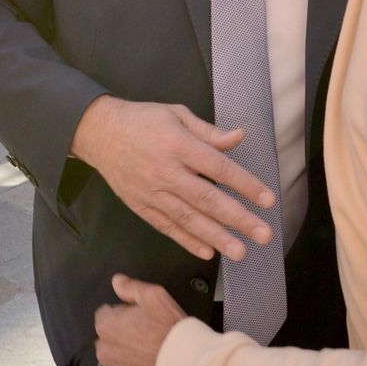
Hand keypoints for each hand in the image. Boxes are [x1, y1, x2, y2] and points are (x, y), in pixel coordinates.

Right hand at [72, 95, 274, 261]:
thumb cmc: (142, 120)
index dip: (245, 185)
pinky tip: (207, 251)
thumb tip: (239, 138)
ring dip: (216, 237)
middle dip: (238, 219)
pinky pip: (166, 226)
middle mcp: (166, 171)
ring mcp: (151, 192)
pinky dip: (187, 240)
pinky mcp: (140, 205)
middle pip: (207, 199)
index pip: (219, 168)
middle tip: (263, 235)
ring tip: (240, 251)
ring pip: (188, 218)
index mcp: (178, 144)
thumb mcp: (177, 114)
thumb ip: (209, 132)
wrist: (98, 132)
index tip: (268, 199)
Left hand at [95, 275, 186, 365]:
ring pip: (116, 363)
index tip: (140, 318)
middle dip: (121, 338)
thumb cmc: (169, 328)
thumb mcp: (155, 297)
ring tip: (150, 356)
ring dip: (126, 359)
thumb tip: (116, 281)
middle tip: (146, 337)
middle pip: (108, 341)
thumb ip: (131, 288)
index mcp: (106, 327)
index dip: (123, 314)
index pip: (104, 316)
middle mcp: (104, 353)